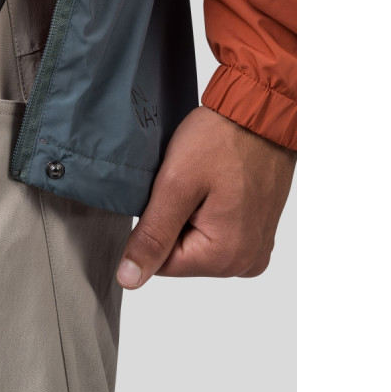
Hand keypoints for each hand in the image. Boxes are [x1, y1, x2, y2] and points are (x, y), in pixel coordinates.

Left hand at [117, 105, 294, 285]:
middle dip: (175, 221)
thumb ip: (152, 237)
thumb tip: (130, 279)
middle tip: (190, 185)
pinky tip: (217, 187)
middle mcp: (247, 262)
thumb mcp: (175, 185)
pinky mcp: (259, 233)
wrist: (260, 113)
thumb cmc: (222, 139)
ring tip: (205, 183)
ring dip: (192, 215)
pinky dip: (210, 212)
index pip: (161, 264)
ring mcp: (256, 249)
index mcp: (226, 257)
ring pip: (198, 244)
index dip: (155, 226)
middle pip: (182, 256)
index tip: (172, 194)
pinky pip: (218, 233)